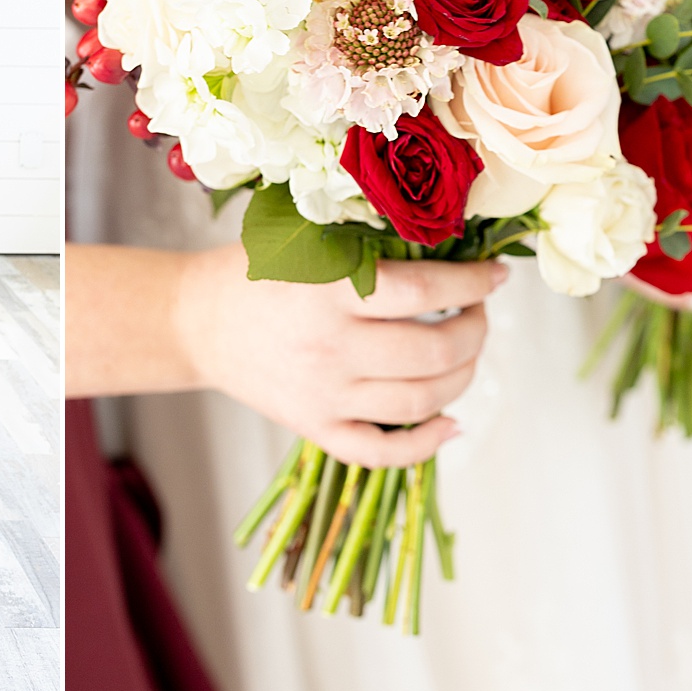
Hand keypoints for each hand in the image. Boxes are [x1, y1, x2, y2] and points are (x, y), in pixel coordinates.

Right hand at [173, 245, 506, 469]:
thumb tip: (449, 240)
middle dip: (475, 332)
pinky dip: (427, 443)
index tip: (495, 276)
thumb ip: (366, 239)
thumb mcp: (305, 238)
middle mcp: (329, 347)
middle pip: (433, 353)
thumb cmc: (255, 271)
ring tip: (465, 354)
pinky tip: (449, 421)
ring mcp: (323, 395)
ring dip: (462, 379)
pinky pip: (383, 452)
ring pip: (421, 402)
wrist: (196, 322)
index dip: (472, 282)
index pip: (423, 289)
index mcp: (327, 290)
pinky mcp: (314, 427)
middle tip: (478, 314)